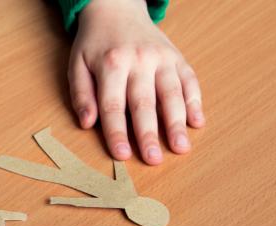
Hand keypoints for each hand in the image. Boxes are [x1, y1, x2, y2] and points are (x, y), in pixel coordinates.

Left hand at [68, 0, 204, 164]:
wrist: (117, 9)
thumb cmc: (94, 44)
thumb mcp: (77, 65)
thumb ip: (81, 94)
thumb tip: (87, 123)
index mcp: (111, 64)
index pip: (113, 105)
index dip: (117, 133)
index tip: (122, 156)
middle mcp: (139, 60)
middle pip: (144, 103)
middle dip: (149, 134)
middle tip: (154, 160)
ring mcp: (162, 57)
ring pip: (172, 93)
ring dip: (177, 123)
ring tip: (181, 148)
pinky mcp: (177, 56)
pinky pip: (189, 80)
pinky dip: (195, 102)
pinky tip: (198, 123)